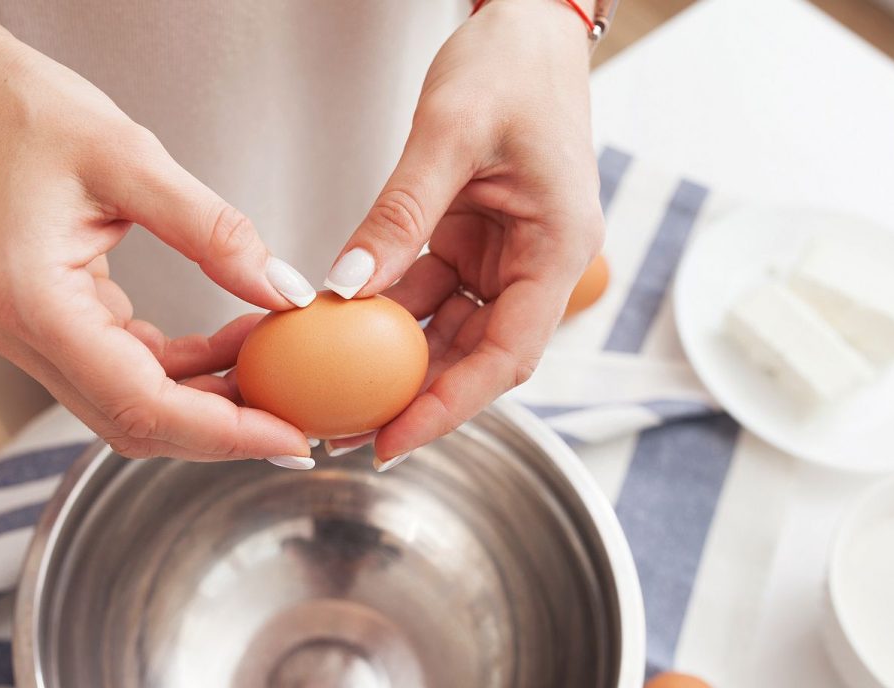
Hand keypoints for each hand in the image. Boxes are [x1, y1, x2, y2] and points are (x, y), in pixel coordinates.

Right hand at [0, 31, 316, 462]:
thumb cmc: (32, 115)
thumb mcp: (133, 159)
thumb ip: (213, 233)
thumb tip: (282, 292)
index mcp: (34, 307)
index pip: (140, 404)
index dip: (222, 432)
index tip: (289, 439)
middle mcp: (27, 338)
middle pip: (137, 422)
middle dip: (222, 429)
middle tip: (297, 419)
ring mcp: (37, 337)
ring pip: (136, 404)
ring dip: (209, 395)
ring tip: (274, 360)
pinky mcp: (57, 324)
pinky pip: (130, 368)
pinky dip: (188, 366)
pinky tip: (236, 338)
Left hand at [324, 0, 603, 462]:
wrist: (524, 24)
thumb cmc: (511, 65)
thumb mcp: (449, 135)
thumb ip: (399, 216)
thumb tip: (344, 292)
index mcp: (557, 249)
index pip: (507, 355)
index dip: (450, 407)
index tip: (393, 440)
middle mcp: (537, 264)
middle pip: (478, 356)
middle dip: (415, 398)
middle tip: (347, 431)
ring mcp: (504, 256)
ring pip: (450, 331)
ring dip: (396, 362)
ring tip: (336, 393)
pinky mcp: (472, 241)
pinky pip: (429, 292)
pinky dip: (388, 312)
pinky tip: (342, 328)